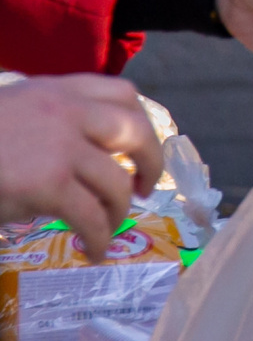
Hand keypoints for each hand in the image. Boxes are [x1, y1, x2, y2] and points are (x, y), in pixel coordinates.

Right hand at [0, 76, 164, 258]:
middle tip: (143, 189)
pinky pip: (90, 216)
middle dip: (150, 161)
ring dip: (118, 210)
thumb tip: (84, 149)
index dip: (140, 121)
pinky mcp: (50, 184)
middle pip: (134, 131)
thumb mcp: (14, 112)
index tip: (140, 146)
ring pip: (114, 182)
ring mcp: (62, 146)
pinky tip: (94, 251)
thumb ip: (49, 118)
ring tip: (109, 229)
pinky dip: (99, 237)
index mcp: (58, 89)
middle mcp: (68, 111)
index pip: (122, 93)